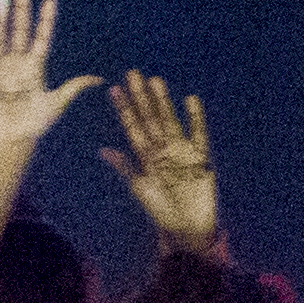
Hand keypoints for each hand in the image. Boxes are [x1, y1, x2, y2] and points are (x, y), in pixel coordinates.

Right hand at [0, 0, 91, 156]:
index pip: (42, 38)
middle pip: (20, 30)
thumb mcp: (56, 103)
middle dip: (22, 8)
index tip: (50, 1)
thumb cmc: (33, 125)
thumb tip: (100, 80)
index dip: (46, 20)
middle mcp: (17, 65)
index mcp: (35, 68)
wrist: (9, 141)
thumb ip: (74, 87)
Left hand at [99, 70, 221, 248]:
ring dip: (164, 102)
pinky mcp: (200, 158)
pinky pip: (198, 134)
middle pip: (150, 118)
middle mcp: (162, 149)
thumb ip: (125, 168)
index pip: (133, 127)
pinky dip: (196, 119)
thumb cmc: (161, 212)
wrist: (187, 228)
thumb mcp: (140, 189)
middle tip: (133, 74)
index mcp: (146, 157)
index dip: (124, 109)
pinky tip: (190, 100)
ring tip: (156, 81)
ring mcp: (181, 152)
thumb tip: (103, 150)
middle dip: (142, 97)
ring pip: (171, 121)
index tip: (114, 90)